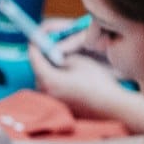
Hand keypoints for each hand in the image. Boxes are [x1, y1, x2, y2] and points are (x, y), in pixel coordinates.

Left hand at [25, 40, 139, 122]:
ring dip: (50, 69)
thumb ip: (61, 56)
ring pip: (45, 79)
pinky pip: (52, 89)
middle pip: (37, 70)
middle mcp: (45, 92)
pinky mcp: (59, 106)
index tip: (36, 37)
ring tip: (62, 60)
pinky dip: (56, 80)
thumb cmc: (96, 82)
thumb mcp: (78, 61)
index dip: (35, 44)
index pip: (34, 57)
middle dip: (43, 57)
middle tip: (49, 46)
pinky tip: (68, 76)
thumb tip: (54, 55)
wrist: (109, 106)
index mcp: (48, 79)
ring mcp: (52, 101)